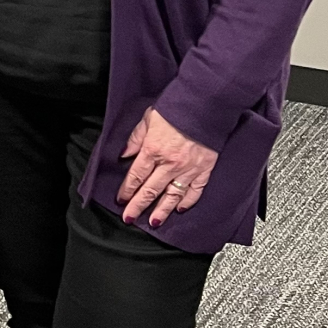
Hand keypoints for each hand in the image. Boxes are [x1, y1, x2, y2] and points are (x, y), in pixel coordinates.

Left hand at [117, 109, 217, 226]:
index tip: (121, 200)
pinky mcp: (205, 169)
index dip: (127, 190)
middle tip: (129, 218)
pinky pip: (195, 190)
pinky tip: (180, 209)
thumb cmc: (177, 108)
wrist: (206, 105)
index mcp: (153, 150)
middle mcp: (170, 163)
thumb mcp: (148, 118)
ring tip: (153, 222)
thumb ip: (136, 138)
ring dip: (162, 211)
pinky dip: (188, 201)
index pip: (136, 176)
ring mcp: (188, 168)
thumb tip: (124, 154)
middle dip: (138, 206)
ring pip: (172, 195)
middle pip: (150, 190)